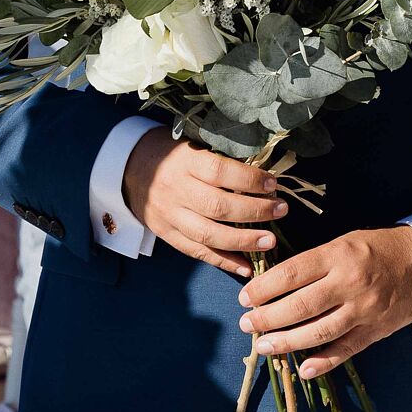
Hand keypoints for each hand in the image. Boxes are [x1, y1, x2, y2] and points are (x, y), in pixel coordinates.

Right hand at [121, 128, 286, 277]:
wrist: (130, 168)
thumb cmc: (172, 154)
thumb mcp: (193, 144)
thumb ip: (221, 158)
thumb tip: (264, 174)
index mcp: (184, 162)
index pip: (220, 172)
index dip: (249, 180)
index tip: (273, 184)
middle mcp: (176, 190)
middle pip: (217, 206)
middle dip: (254, 211)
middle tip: (281, 210)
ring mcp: (170, 216)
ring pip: (208, 234)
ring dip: (243, 241)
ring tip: (269, 242)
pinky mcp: (167, 234)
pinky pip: (197, 252)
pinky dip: (223, 262)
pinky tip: (247, 267)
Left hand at [239, 225, 411, 379]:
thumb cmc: (379, 249)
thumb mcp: (345, 242)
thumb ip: (315, 263)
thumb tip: (274, 284)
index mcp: (340, 255)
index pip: (292, 273)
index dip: (264, 288)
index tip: (246, 297)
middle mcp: (351, 283)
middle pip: (301, 305)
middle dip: (268, 317)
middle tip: (247, 324)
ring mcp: (365, 310)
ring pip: (319, 332)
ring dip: (287, 342)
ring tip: (263, 345)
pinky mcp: (376, 331)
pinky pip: (346, 350)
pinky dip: (323, 363)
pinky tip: (302, 369)